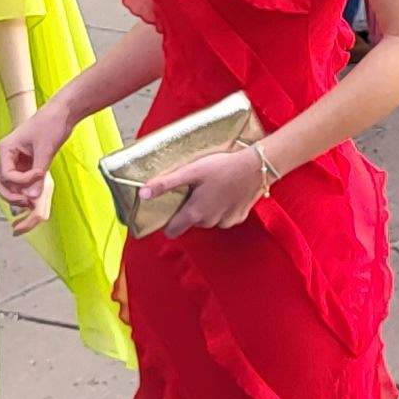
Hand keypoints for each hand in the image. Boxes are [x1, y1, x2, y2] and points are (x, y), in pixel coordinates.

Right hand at [0, 103, 70, 228]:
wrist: (62, 113)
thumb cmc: (51, 124)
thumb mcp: (45, 150)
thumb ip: (38, 175)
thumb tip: (33, 197)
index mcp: (5, 149)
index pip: (6, 175)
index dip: (22, 181)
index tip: (40, 175)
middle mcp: (7, 156)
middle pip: (1, 184)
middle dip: (13, 196)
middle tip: (28, 203)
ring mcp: (15, 161)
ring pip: (11, 185)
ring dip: (20, 194)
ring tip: (34, 201)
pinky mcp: (26, 163)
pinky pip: (22, 181)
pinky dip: (28, 188)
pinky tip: (38, 192)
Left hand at [141, 146, 269, 231]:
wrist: (256, 167)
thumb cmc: (222, 167)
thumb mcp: (191, 171)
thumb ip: (166, 184)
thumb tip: (142, 193)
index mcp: (195, 213)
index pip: (172, 231)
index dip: (167, 222)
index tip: (170, 208)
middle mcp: (210, 222)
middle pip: (190, 222)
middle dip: (189, 209)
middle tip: (194, 189)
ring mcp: (226, 222)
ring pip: (208, 220)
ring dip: (207, 209)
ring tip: (211, 188)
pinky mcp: (239, 217)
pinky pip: (224, 217)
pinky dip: (222, 208)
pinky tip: (226, 192)